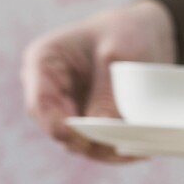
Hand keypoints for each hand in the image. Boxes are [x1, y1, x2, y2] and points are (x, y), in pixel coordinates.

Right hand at [21, 0, 175, 161]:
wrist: (143, 33)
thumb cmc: (127, 32)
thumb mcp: (121, 54)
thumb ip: (108, 93)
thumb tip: (101, 134)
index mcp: (43, 62)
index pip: (41, 104)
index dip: (61, 128)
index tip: (87, 141)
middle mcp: (46, 88)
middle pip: (57, 129)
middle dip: (89, 143)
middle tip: (125, 149)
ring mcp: (64, 108)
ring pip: (76, 143)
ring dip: (104, 150)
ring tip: (139, 150)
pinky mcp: (84, 122)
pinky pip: (94, 144)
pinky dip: (114, 148)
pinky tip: (139, 149)